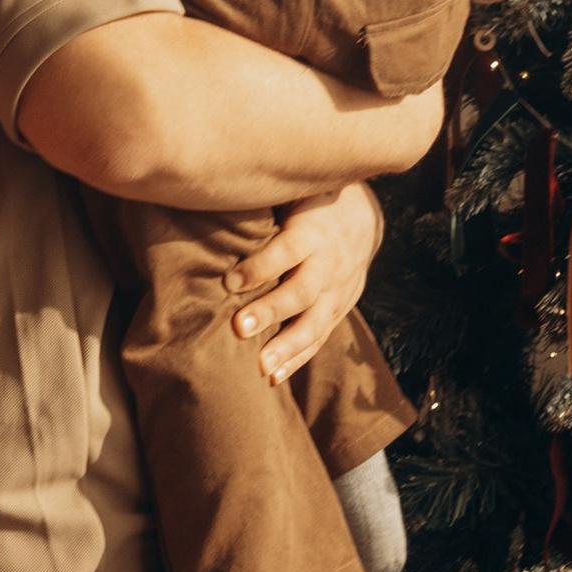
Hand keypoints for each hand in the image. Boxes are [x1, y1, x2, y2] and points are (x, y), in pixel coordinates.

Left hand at [225, 181, 383, 385]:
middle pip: (301, 291)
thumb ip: (261, 205)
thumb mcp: (292, 194)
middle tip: (240, 329)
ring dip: (286, 347)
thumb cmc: (307, 204)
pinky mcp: (340, 309)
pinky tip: (273, 376)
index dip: (260, 266)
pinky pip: (319, 337)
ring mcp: (339, 291)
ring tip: (261, 368)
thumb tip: (210, 200)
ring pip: (314, 322)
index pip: (287, 250)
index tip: (229, 281)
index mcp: (312, 231)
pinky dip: (296, 359)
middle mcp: (329, 263)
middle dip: (270, 311)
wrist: (361, 218)